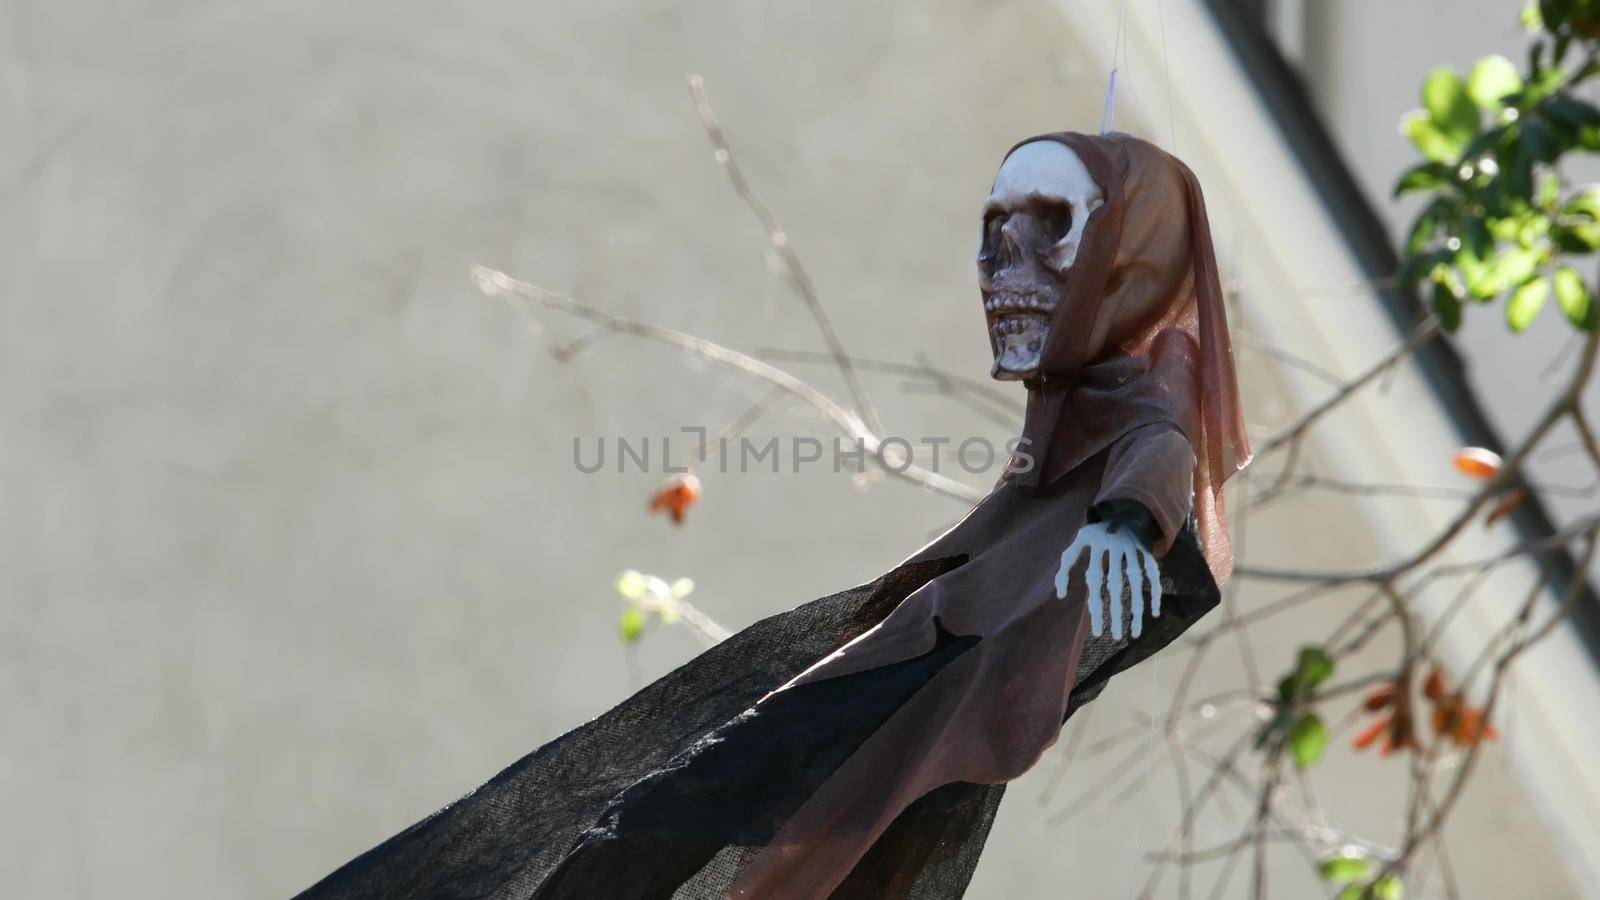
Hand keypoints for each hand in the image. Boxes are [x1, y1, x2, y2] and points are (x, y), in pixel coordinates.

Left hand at [1054, 521, 1161, 638]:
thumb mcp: (1078, 540)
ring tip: (1134, 633)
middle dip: (1115, 612)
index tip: (1098, 632)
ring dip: (1137, 609)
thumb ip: (1066, 565)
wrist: (1122, 506)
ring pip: (1137, 583)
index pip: (1095, 581)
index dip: (1096, 606)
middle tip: (1114, 637)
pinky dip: (1156, 593)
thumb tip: (1061, 595)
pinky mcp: (1147, 551)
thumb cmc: (1096, 531)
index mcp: (1097, 545)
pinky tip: (1154, 613)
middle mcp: (1116, 549)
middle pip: (1116, 585)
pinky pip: (1154, 575)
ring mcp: (1134, 550)